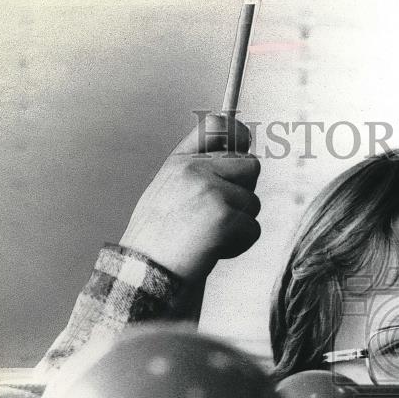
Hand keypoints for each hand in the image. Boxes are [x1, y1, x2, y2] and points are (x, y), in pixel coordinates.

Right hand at [119, 114, 260, 282]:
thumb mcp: (169, 190)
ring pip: (254, 202)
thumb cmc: (158, 237)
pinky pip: (253, 228)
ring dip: (240, 224)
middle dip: (244, 192)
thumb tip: (239, 155)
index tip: (243, 144)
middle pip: (251, 166)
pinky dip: (240, 245)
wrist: (145, 271)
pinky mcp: (224, 217)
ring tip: (209, 237)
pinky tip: (213, 251)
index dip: (239, 134)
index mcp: (181, 161)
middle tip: (220, 215)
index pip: (218, 126)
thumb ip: (198, 170)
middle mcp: (195, 169)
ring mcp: (210, 191)